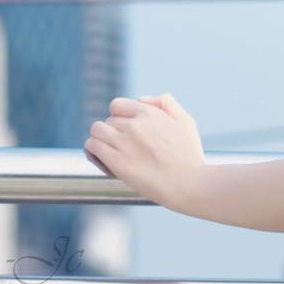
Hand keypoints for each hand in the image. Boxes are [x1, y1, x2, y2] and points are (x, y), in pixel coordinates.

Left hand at [85, 93, 205, 209]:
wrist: (191, 185)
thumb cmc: (190, 157)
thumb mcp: (185, 122)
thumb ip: (166, 103)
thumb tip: (141, 99)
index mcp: (150, 113)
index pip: (116, 105)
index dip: (119, 117)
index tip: (125, 130)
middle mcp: (135, 125)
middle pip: (107, 120)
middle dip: (113, 132)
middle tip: (122, 147)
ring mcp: (124, 143)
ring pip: (96, 130)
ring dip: (100, 140)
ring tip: (109, 152)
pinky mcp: (117, 162)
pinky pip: (92, 146)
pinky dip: (94, 151)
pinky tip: (102, 159)